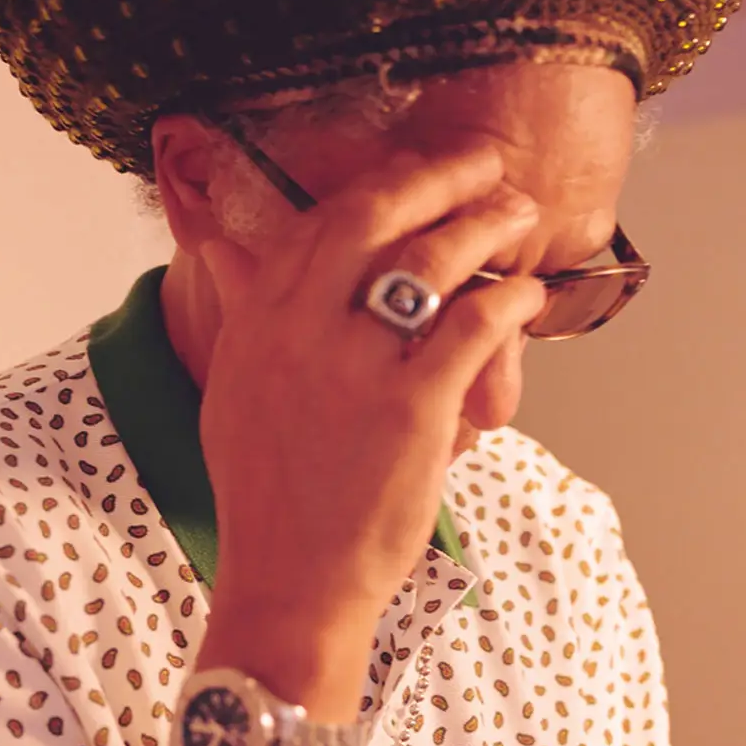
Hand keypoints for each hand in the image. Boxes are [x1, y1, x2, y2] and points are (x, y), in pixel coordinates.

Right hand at [197, 138, 546, 683]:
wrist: (290, 582)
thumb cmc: (267, 495)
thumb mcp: (234, 389)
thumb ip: (241, 310)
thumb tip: (219, 247)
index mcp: (258, 319)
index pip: (322, 219)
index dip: (380, 182)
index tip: (418, 169)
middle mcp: (300, 329)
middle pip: (377, 215)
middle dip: (441, 176)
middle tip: (484, 163)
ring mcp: (356, 366)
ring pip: (432, 259)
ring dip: (486, 225)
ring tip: (517, 216)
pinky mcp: (412, 408)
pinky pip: (474, 326)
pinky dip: (509, 299)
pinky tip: (526, 295)